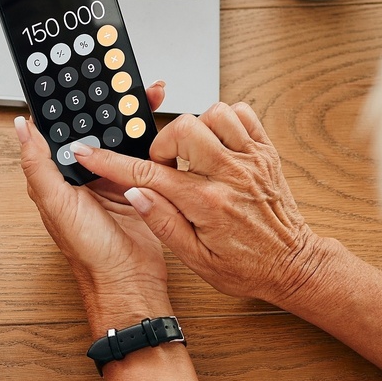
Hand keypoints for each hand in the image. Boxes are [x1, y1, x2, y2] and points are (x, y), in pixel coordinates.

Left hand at [14, 83, 170, 324]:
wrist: (130, 281)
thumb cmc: (89, 252)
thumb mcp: (57, 203)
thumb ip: (38, 164)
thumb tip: (20, 126)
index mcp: (58, 174)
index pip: (61, 128)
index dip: (69, 102)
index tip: (79, 75)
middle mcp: (83, 173)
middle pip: (95, 126)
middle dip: (108, 102)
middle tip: (123, 79)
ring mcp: (112, 178)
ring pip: (121, 135)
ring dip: (133, 115)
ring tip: (148, 93)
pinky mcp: (138, 184)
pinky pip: (144, 153)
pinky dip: (153, 137)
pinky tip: (159, 122)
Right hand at [69, 101, 329, 308]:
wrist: (293, 265)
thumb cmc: (246, 267)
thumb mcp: (196, 259)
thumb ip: (162, 222)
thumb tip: (134, 193)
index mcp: (207, 203)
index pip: (148, 174)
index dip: (111, 162)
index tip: (88, 152)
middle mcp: (230, 174)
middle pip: (182, 128)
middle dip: (164, 142)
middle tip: (166, 165)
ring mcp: (251, 159)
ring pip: (213, 113)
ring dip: (196, 127)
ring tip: (193, 153)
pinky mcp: (265, 152)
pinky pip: (243, 114)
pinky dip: (225, 120)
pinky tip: (217, 142)